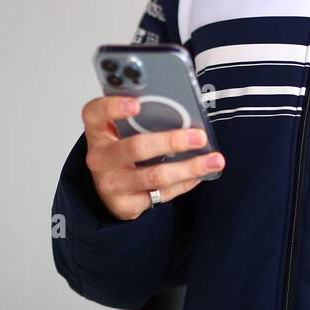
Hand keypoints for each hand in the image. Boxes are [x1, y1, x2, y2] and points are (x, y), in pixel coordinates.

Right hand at [80, 95, 224, 219]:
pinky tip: (200, 174)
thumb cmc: (122, 150)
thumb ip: (143, 119)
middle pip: (135, 147)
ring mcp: (111, 184)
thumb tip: (187, 109)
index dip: (113, 107)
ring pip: (154, 176)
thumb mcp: (123, 132)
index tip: (137, 104)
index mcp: (98, 132)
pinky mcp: (124, 205)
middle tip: (199, 137)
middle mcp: (100, 158)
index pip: (95, 114)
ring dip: (188, 168)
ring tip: (214, 160)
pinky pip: (162, 194)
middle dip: (172, 141)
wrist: (110, 190)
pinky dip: (185, 183)